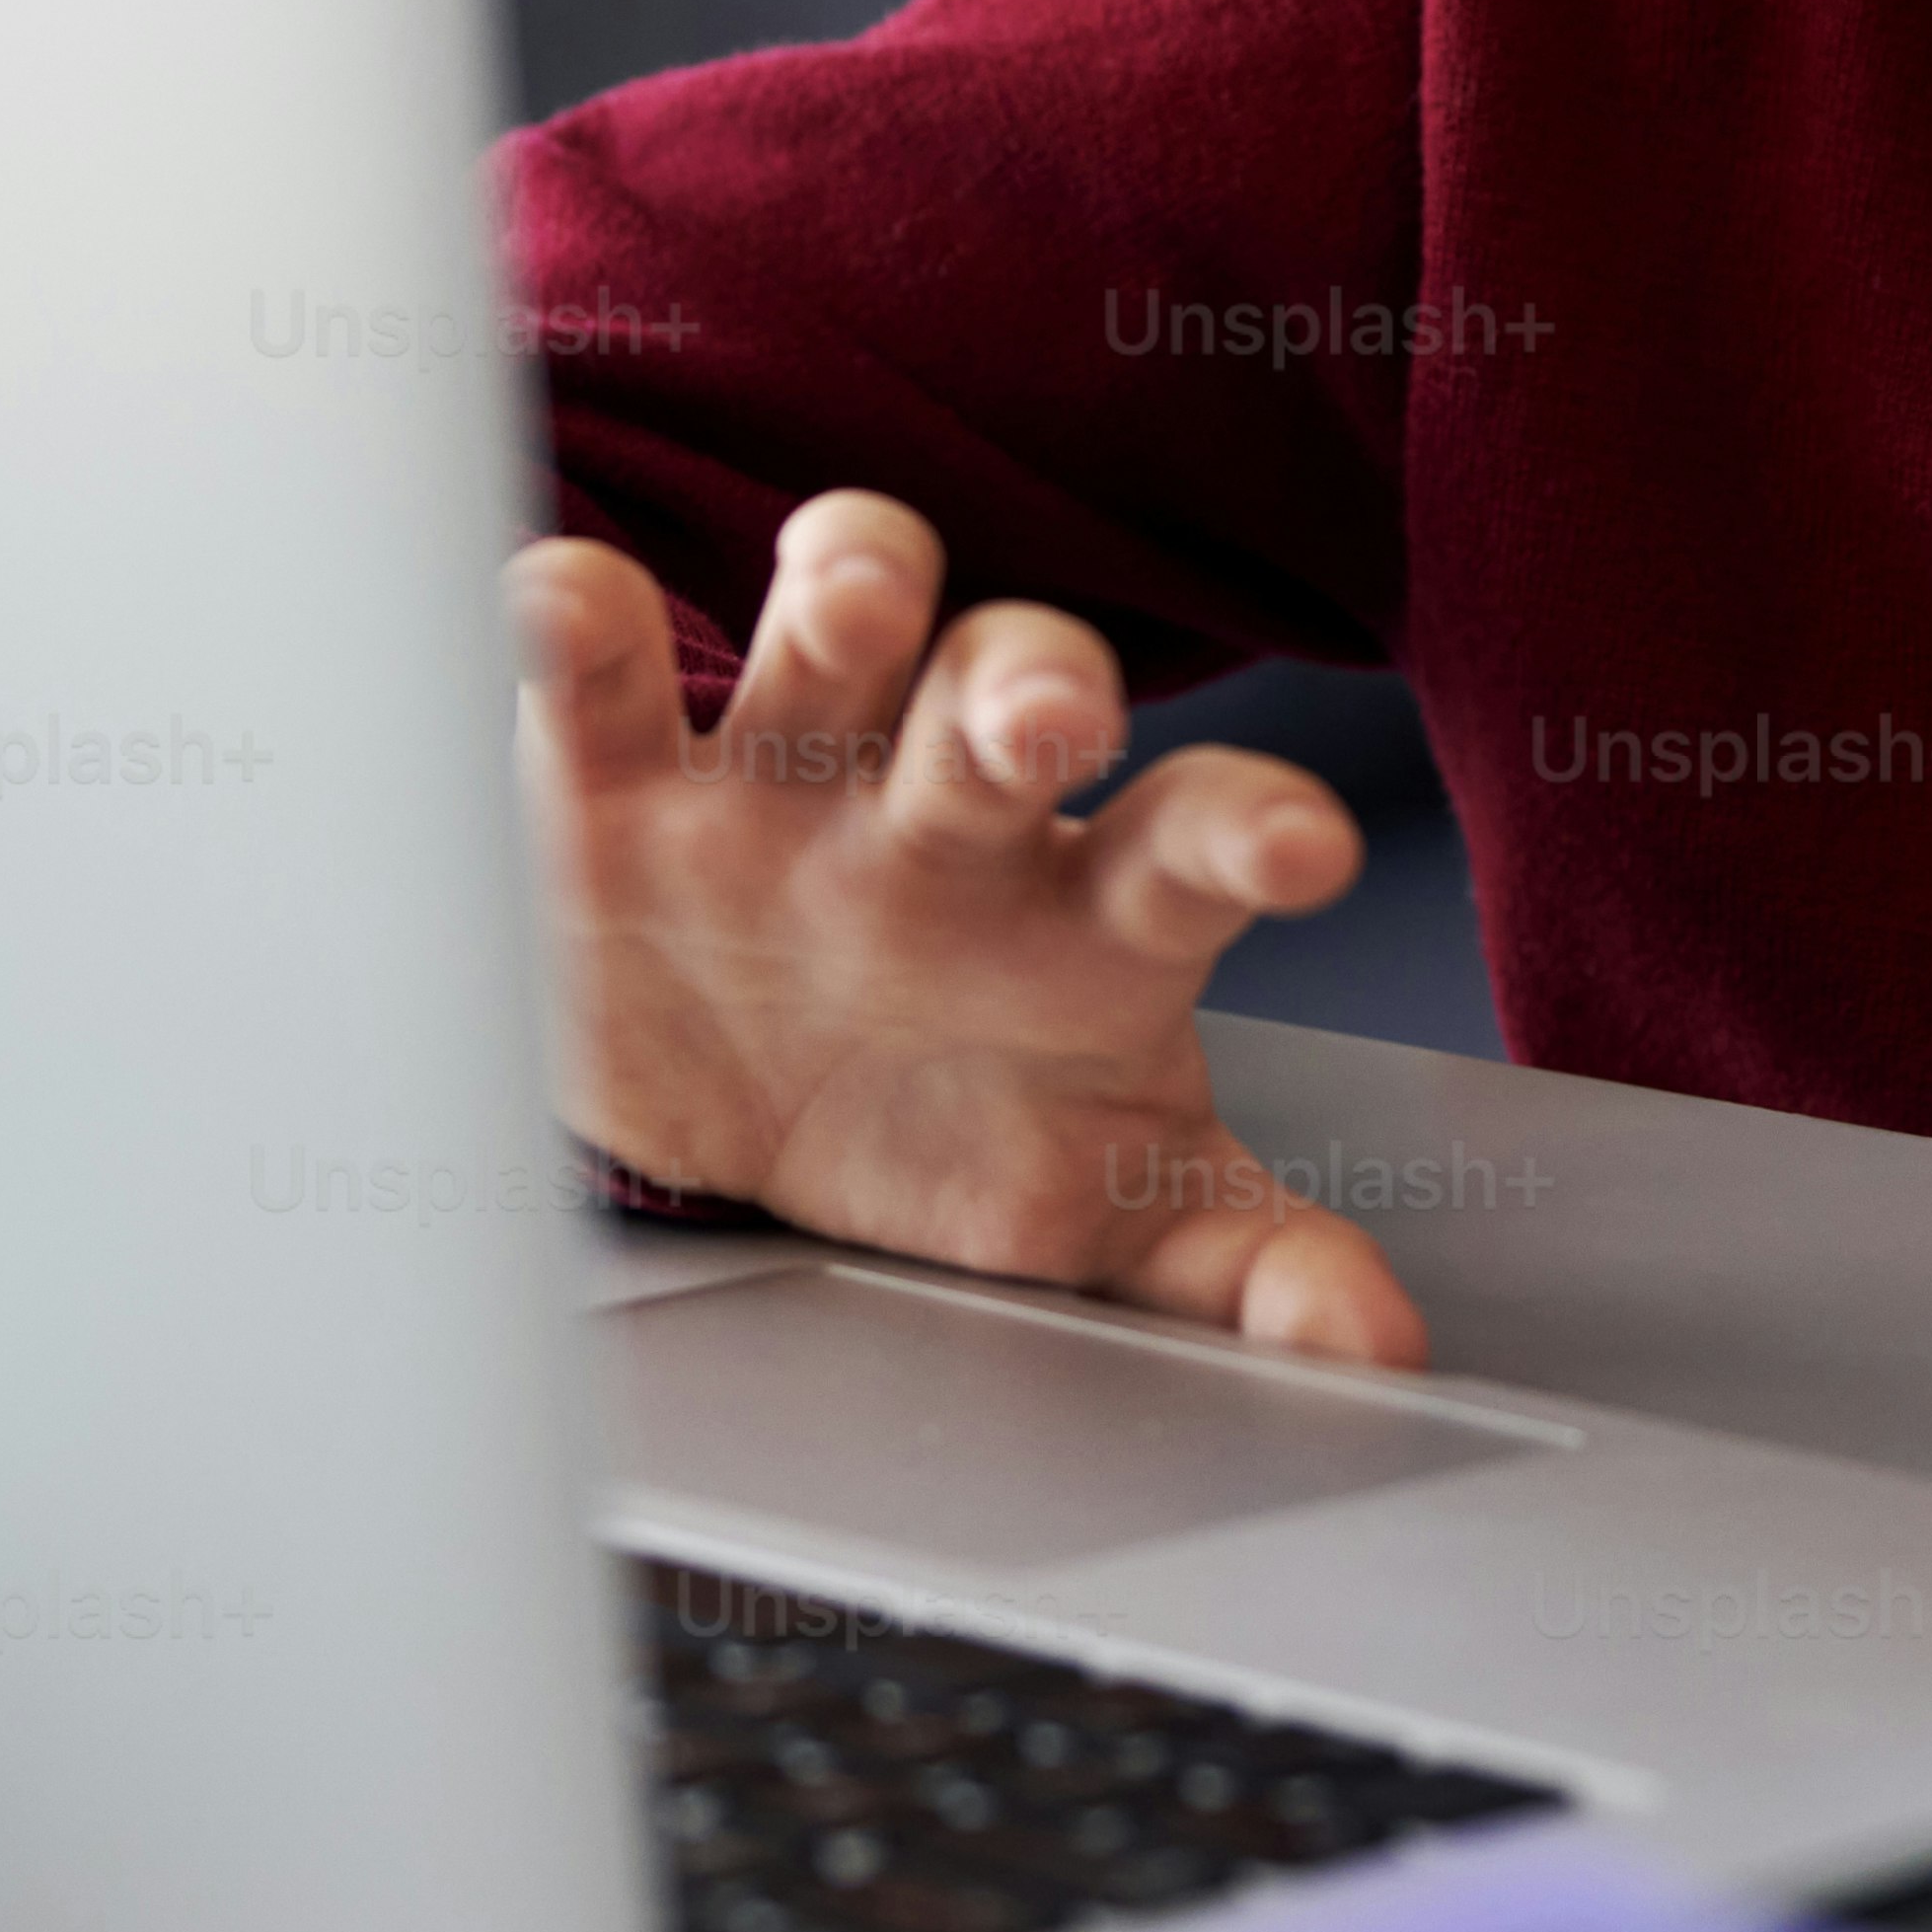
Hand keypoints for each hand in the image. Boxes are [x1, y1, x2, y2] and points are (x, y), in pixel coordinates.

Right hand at [508, 486, 1425, 1366]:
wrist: (718, 1126)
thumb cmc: (944, 1124)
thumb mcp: (1091, 1207)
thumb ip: (1235, 1259)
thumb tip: (1369, 1348)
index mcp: (1084, 913)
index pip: (1194, 837)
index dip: (1248, 828)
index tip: (1305, 848)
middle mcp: (948, 811)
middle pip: (1015, 688)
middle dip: (1035, 681)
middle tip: (1051, 714)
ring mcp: (786, 774)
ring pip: (837, 624)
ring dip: (850, 583)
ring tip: (854, 604)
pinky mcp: (612, 780)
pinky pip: (602, 664)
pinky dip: (576, 617)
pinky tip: (562, 606)